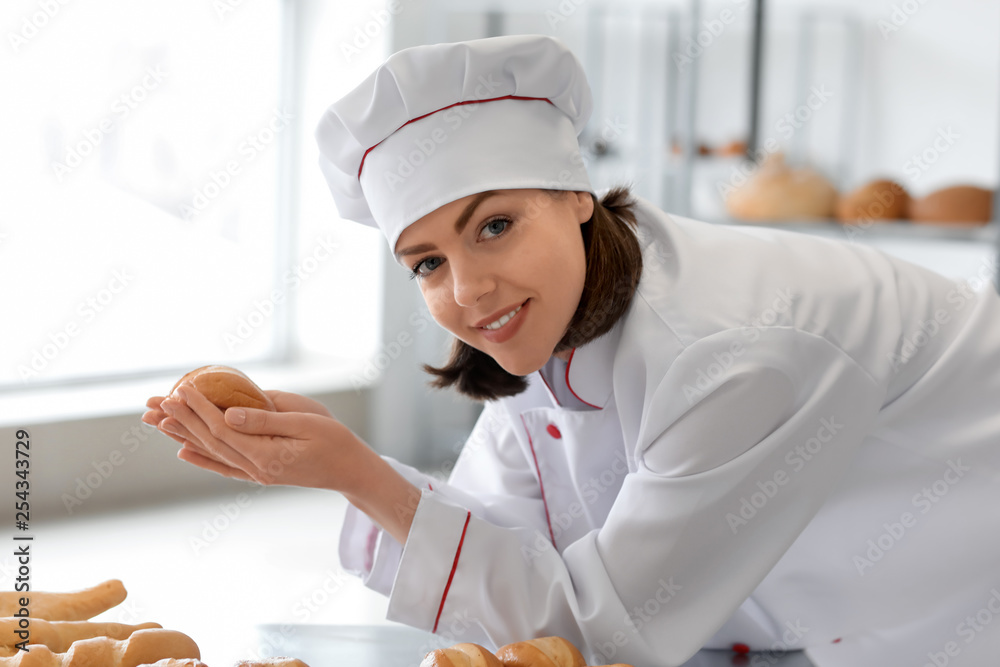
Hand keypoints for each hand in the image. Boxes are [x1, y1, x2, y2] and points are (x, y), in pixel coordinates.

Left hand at [144, 383, 422, 543]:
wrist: (352, 471)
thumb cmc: (336, 442)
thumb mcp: (306, 423)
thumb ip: (266, 419)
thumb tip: (229, 414)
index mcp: (266, 455)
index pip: (223, 428)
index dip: (199, 408)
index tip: (181, 389)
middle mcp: (255, 468)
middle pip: (211, 441)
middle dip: (183, 419)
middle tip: (158, 400)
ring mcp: (257, 474)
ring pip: (212, 453)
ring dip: (185, 436)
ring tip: (159, 422)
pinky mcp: (261, 473)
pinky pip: (224, 466)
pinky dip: (202, 458)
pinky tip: (183, 451)